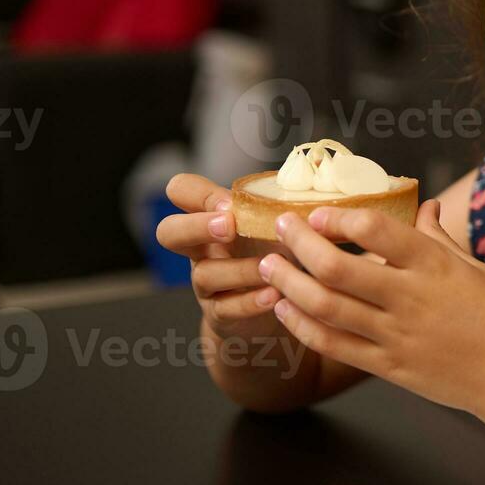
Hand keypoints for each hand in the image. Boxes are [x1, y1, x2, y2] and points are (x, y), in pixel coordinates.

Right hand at [156, 173, 283, 340]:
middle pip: (168, 231)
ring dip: (240, 268)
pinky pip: (226, 308)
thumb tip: (316, 171)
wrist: (271, 307)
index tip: (231, 203)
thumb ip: (279, 202)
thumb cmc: (272, 252)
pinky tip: (274, 294)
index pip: (181, 190)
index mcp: (210, 217)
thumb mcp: (271, 224)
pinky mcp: (219, 314)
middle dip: (195, 226)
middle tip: (229, 226)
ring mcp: (205, 282)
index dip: (197, 193)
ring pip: (205, 273)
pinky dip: (250, 301)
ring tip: (272, 266)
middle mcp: (199, 248)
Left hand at [258, 199, 484, 418]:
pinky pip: (336, 345)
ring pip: (328, 307)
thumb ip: (440, 239)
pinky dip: (303, 326)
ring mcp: (397, 336)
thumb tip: (425, 206)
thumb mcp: (476, 268)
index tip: (318, 212)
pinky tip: (285, 308)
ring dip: (290, 284)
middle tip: (281, 228)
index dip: (341, 219)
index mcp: (435, 267)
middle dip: (301, 244)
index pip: (378, 231)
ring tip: (269, 266)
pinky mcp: (389, 367)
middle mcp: (411, 299)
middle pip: (338, 269)